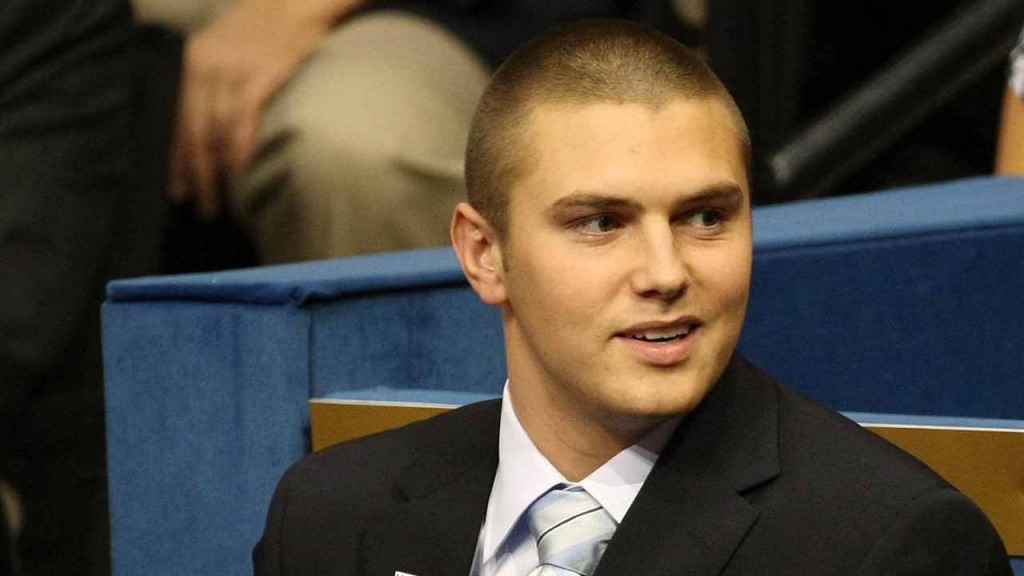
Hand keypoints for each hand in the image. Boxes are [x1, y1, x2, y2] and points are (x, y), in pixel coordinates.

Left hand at [169, 0, 365, 217]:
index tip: (174, 188)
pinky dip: (240, 150)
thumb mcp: (221, 47)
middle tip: (196, 204)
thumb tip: (203, 123)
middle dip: (192, 173)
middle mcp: (204, 68)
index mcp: (191, 62)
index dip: (174, 157)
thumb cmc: (263, 26)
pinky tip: (238, 172)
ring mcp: (231, 72)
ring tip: (216, 200)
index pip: (175, 118)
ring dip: (214, 171)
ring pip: (215, 132)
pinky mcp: (259, 76)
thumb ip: (208, 80)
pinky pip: (243, 121)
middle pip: (192, 131)